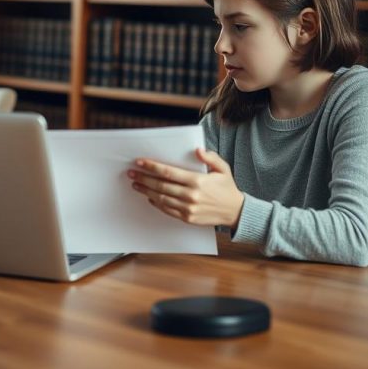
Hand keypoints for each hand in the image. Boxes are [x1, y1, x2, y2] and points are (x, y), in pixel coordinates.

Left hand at [127, 148, 243, 228]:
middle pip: (160, 185)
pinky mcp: (187, 218)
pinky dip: (156, 203)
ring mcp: (188, 208)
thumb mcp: (223, 169)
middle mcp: (191, 195)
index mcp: (198, 181)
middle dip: (144, 178)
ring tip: (136, 184)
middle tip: (132, 173)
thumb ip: (210, 158)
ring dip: (146, 190)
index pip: (168, 172)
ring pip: (161, 198)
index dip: (152, 167)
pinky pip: (167, 210)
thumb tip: (197, 150)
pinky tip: (149, 197)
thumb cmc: (227, 188)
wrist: (236, 212)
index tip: (140, 162)